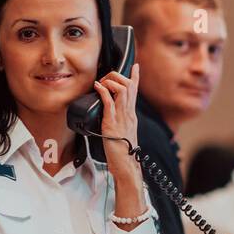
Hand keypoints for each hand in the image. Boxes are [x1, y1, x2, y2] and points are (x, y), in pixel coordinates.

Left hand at [93, 65, 141, 183]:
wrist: (126, 167)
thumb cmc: (122, 153)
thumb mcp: (122, 133)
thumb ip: (119, 122)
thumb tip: (110, 114)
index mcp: (132, 116)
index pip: (136, 91)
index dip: (136, 77)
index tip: (135, 66)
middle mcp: (129, 114)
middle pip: (129, 86)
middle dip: (117, 76)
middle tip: (105, 79)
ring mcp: (122, 119)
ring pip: (122, 90)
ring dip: (110, 82)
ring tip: (101, 84)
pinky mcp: (112, 125)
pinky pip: (109, 103)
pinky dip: (103, 92)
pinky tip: (97, 88)